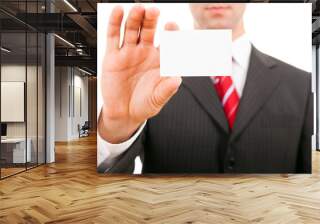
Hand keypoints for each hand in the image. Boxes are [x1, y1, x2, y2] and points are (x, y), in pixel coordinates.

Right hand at [98, 5, 181, 143]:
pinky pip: (114, 36)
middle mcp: (146, 53)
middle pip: (149, 30)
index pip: (167, 42)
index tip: (171, 26)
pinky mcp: (113, 56)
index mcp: (160, 61)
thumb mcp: (157, 100)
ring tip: (138, 9)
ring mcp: (129, 52)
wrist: (123, 114)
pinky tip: (118, 12)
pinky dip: (115, 23)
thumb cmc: (144, 105)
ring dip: (135, 18)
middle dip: (151, 20)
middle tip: (153, 11)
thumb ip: (166, 90)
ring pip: (132, 30)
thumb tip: (176, 80)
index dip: (170, 33)